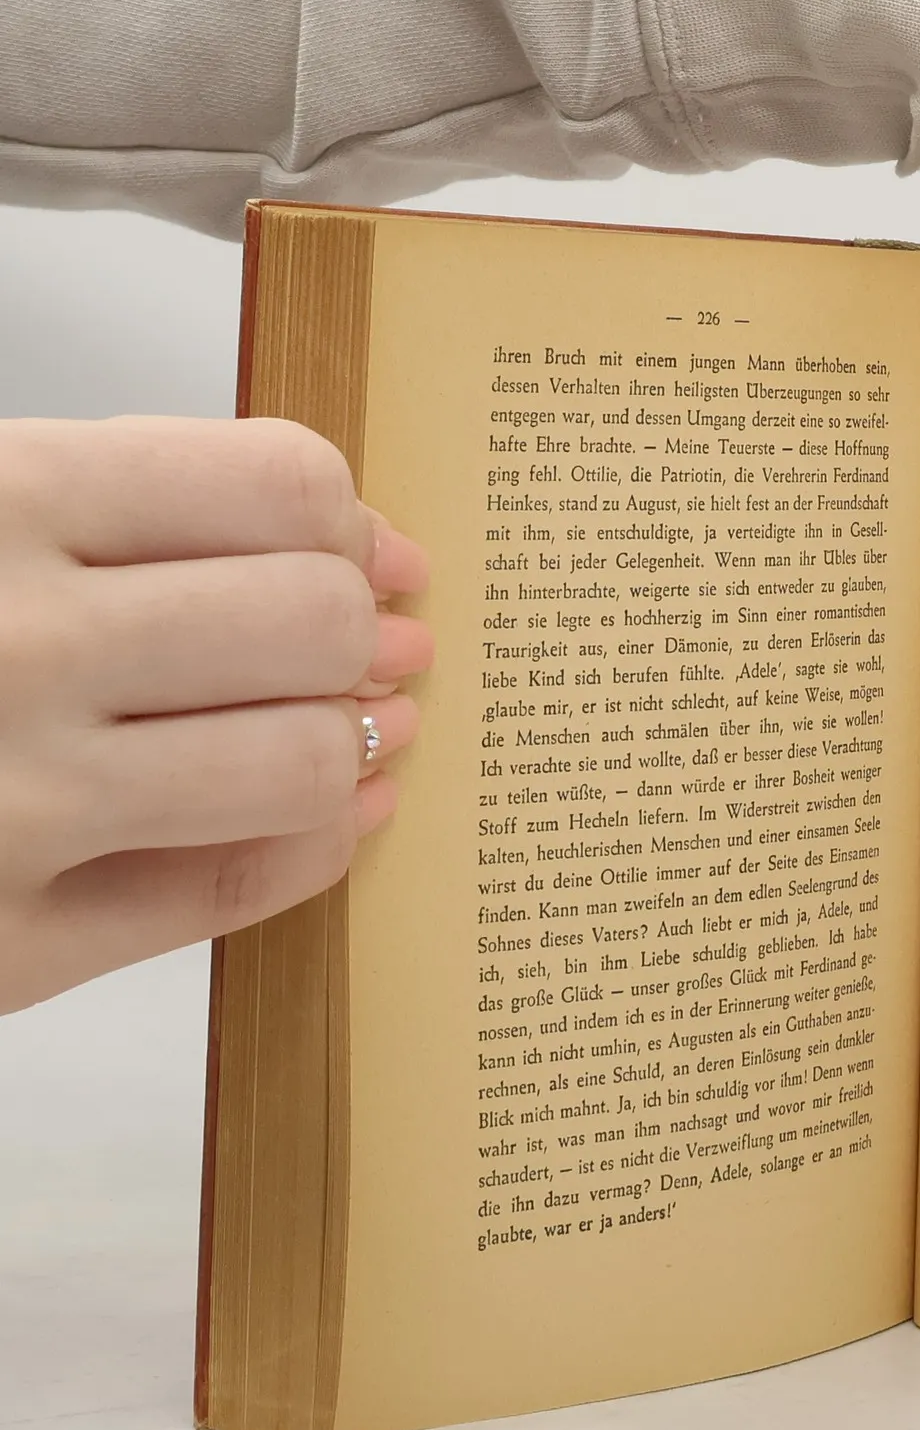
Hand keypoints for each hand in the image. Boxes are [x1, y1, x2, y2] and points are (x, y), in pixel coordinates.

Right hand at [0, 417, 431, 1012]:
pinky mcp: (5, 944)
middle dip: (360, 632)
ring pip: (298, 763)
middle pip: (309, 623)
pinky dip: (318, 844)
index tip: (363, 548)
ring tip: (361, 722)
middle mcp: (10, 646)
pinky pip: (230, 892)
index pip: (272, 485)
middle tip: (373, 642)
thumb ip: (111, 502)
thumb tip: (353, 546)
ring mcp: (10, 806)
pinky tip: (340, 811)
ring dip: (355, 740)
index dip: (345, 521)